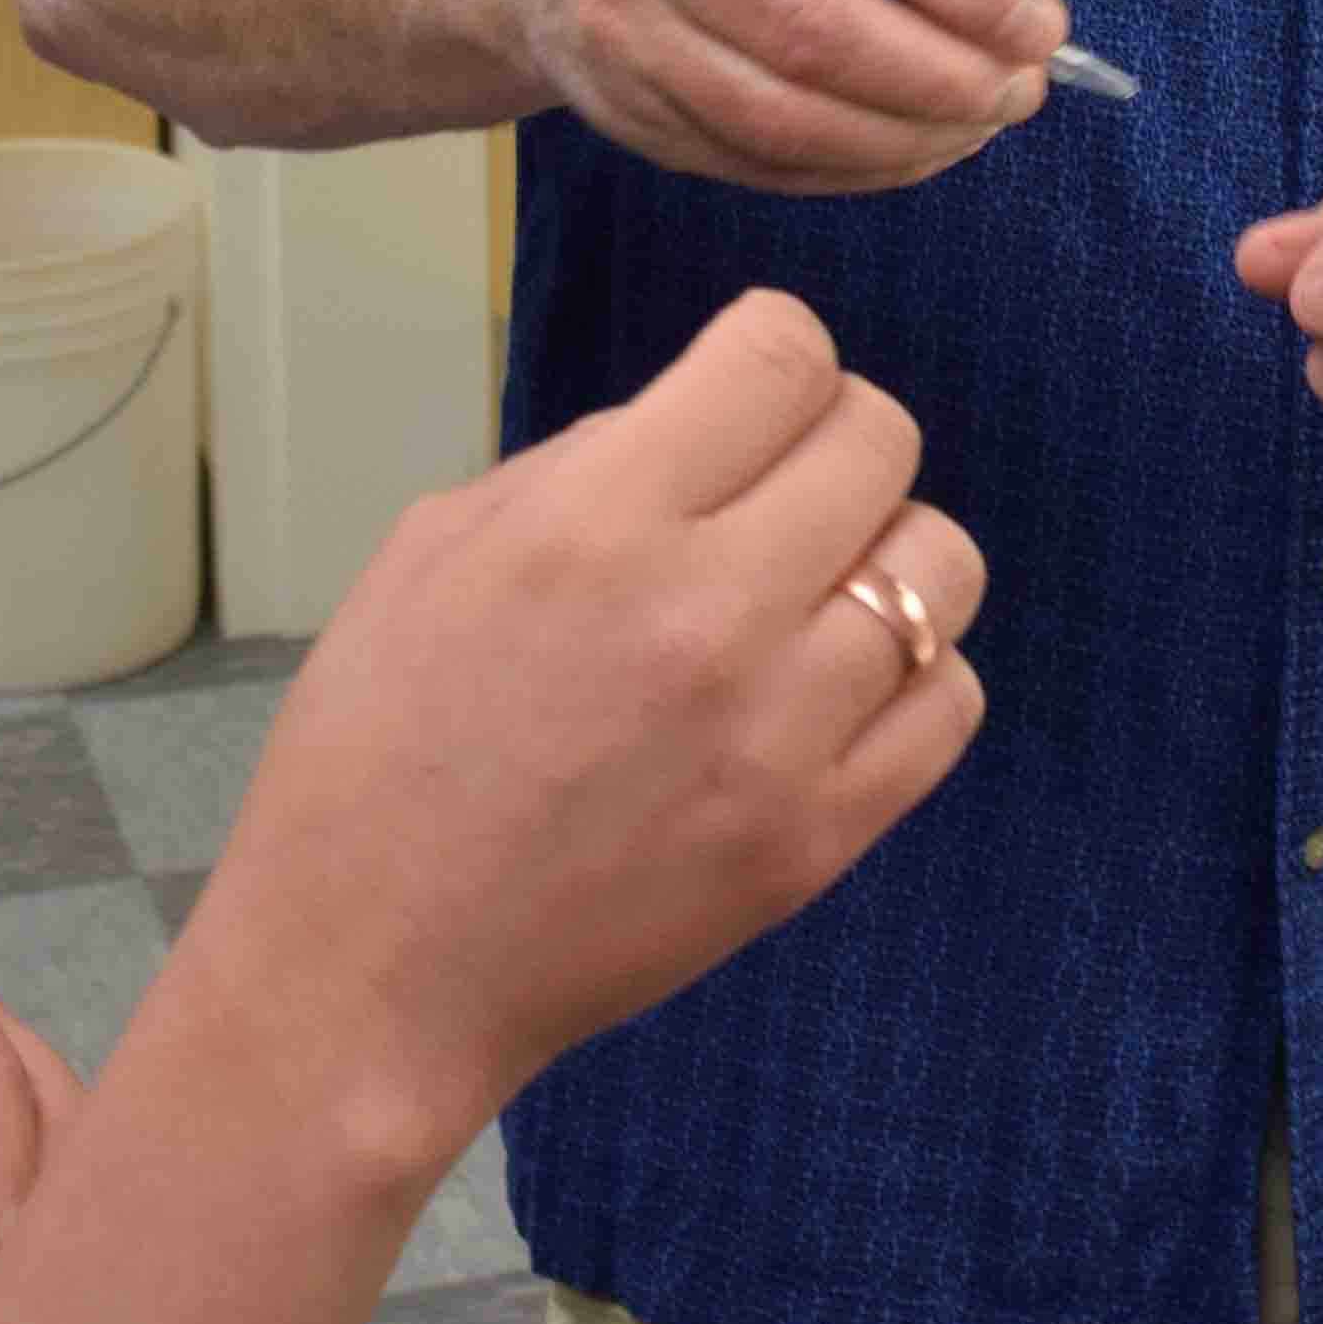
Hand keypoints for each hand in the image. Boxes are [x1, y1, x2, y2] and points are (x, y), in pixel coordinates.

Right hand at [162, 289, 987, 1172]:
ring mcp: (775, 734)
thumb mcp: (438, 548)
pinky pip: (950, 701)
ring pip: (941, 566)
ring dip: (886, 557)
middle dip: (834, 443)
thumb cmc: (380, 749)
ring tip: (814, 595)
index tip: (746, 395)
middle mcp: (702, 613)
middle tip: (780, 494)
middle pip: (880, 440)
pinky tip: (834, 689)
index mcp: (594, 521)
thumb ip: (589, 461)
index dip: (772, 353)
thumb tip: (714, 417)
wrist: (371, 970)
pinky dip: (912, 677)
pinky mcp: (816, 840)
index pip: (783, 354)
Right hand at [501, 0, 1069, 191]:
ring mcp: (619, 24)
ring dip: (905, 139)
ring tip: (974, 129)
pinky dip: (850, 168)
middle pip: (820, 32)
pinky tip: (905, 151)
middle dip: (944, 78)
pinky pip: (755, 160)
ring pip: (786, 116)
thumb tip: (1010, 18)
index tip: (1041, 29)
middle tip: (1017, 93)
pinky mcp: (620, 108)